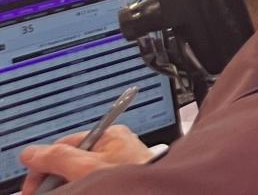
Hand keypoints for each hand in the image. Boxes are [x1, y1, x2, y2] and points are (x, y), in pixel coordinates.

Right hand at [22, 124, 153, 191]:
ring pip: (80, 174)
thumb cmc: (132, 179)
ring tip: (70, 192)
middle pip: (71, 161)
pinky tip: (84, 191)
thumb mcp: (87, 167)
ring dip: (69, 186)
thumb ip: (58, 158)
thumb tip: (32, 153)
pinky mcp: (121, 180)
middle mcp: (116, 148)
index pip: (64, 145)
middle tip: (48, 194)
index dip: (43, 166)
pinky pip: (93, 181)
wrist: (157, 193)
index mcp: (110, 136)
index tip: (32, 187)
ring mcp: (119, 166)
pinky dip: (83, 188)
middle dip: (55, 179)